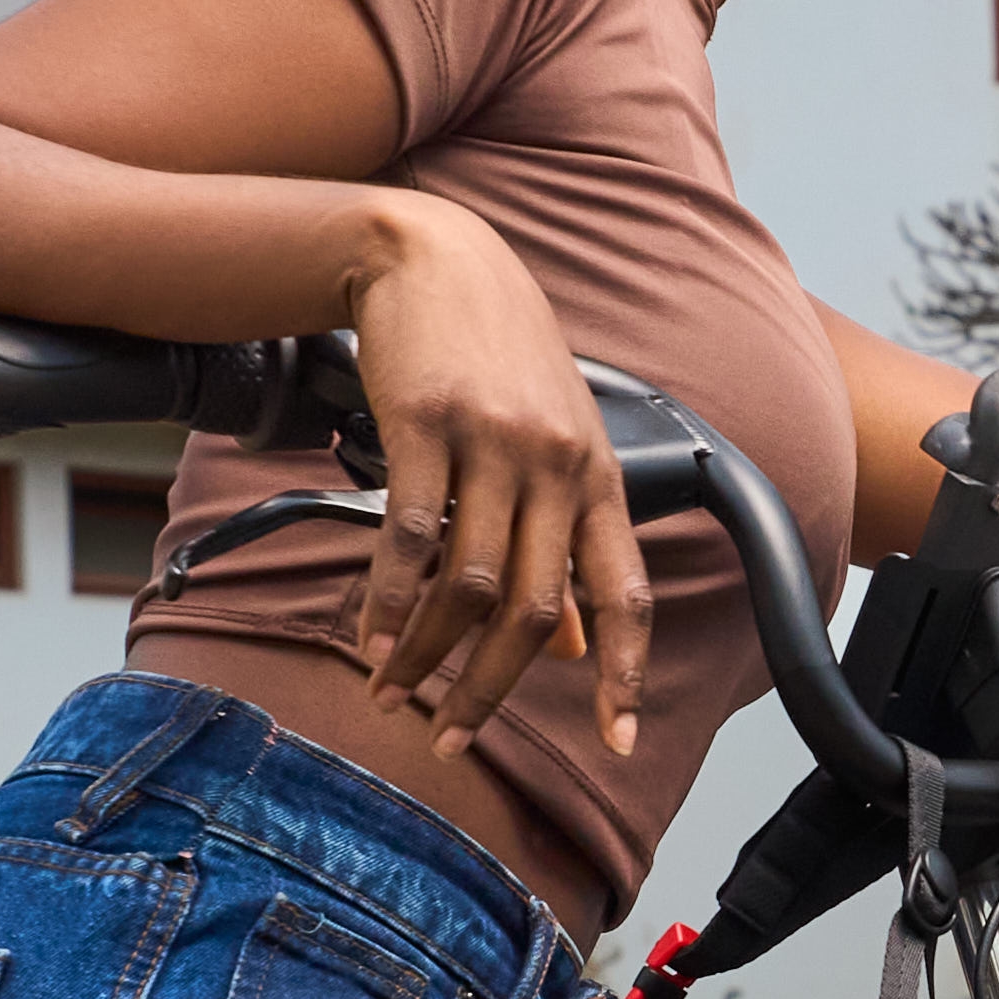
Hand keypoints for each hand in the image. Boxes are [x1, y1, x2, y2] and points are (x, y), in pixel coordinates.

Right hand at [338, 199, 655, 758]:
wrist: (434, 256)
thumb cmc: (496, 355)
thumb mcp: (553, 444)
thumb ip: (567, 546)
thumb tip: (578, 647)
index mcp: (599, 478)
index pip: (627, 592)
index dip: (626, 673)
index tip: (620, 742)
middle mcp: (558, 465)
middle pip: (535, 611)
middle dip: (490, 690)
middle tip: (449, 737)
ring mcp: (495, 444)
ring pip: (468, 585)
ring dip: (426, 654)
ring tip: (393, 689)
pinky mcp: (427, 425)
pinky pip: (409, 536)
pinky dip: (387, 599)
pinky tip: (371, 636)